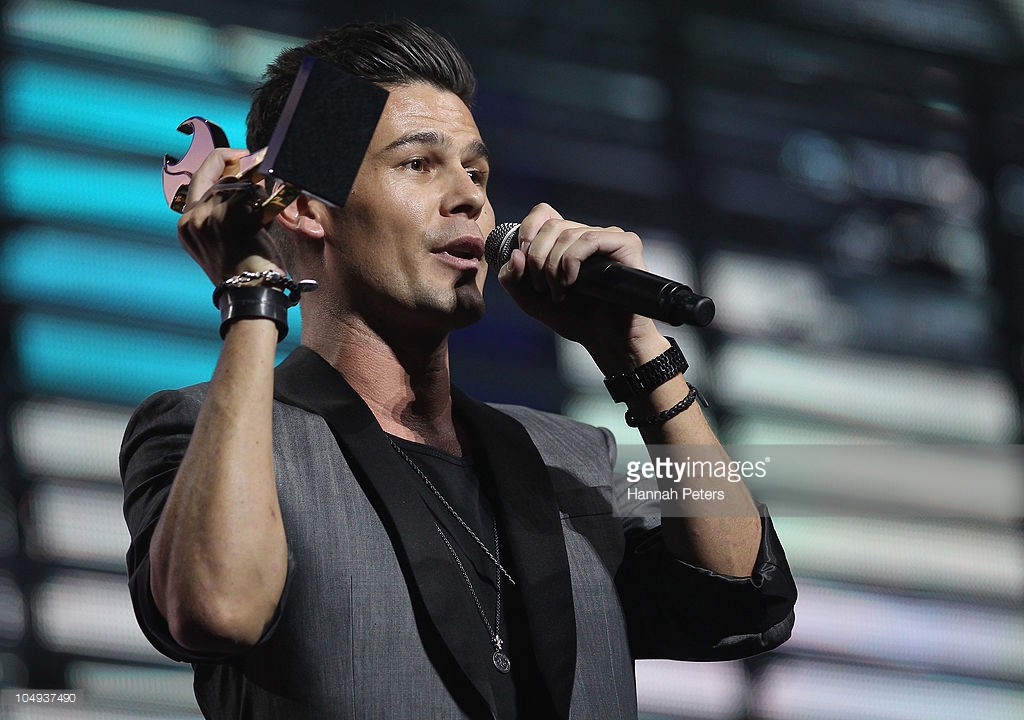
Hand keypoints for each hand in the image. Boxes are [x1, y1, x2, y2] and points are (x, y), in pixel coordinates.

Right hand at [177, 147, 285, 283]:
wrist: (251, 292)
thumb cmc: (245, 269)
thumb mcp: (222, 240)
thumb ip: (221, 211)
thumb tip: (242, 180)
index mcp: (186, 224)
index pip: (198, 178)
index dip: (219, 160)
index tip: (237, 156)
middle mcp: (192, 218)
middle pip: (216, 174)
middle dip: (240, 163)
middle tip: (260, 158)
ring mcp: (208, 216)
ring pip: (236, 183)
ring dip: (257, 188)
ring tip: (270, 200)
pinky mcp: (229, 216)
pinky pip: (252, 193)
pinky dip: (266, 199)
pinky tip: (272, 211)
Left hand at [496, 203, 662, 370]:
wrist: (605, 340)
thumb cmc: (574, 319)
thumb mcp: (530, 299)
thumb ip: (512, 277)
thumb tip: (516, 254)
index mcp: (567, 241)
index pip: (544, 213)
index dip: (528, 230)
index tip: (522, 259)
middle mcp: (587, 234)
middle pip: (551, 225)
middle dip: (537, 258)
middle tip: (542, 287)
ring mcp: (608, 238)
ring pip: (568, 234)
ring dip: (554, 266)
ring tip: (558, 293)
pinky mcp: (626, 244)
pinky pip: (590, 239)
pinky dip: (572, 261)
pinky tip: (572, 282)